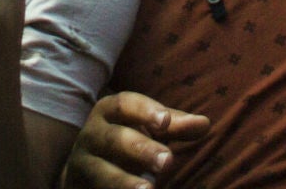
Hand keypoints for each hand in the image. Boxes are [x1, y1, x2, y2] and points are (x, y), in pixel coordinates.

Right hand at [62, 92, 208, 188]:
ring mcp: (83, 163)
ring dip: (124, 182)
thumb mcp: (147, 129)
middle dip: (141, 149)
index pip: (124, 104)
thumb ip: (174, 126)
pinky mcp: (80, 186)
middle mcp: (92, 134)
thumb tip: (204, 124)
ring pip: (100, 171)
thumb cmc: (125, 142)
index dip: (145, 111)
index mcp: (109, 111)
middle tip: (168, 161)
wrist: (85, 169)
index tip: (166, 121)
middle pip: (114, 138)